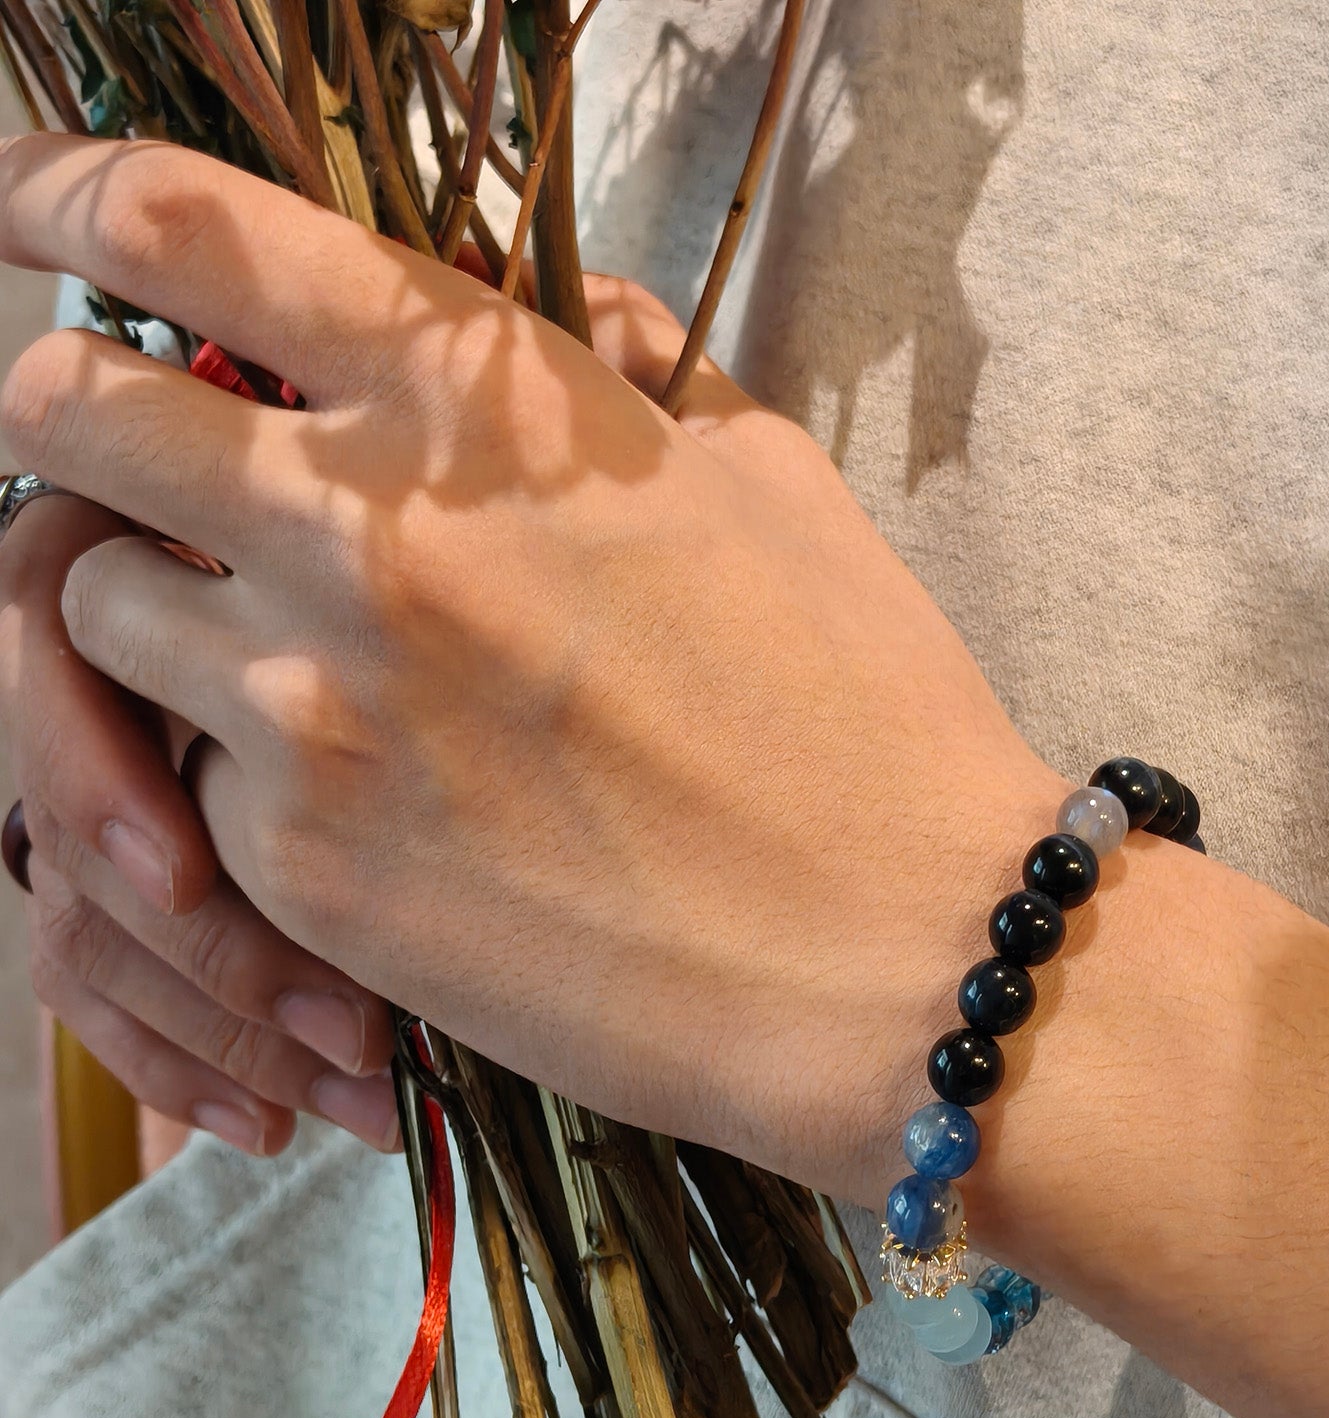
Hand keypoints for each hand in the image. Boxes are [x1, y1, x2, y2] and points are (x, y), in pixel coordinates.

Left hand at [0, 133, 1059, 1205]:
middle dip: (72, 410)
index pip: (189, 227)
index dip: (74, 196)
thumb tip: (553, 294)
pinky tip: (357, 804)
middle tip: (124, 449)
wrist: (895, 962)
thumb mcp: (766, 484)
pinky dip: (233, 774)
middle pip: (69, 408)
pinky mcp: (306, 866)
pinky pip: (184, 777)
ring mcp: (314, 704)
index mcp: (481, 403)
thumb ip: (626, 364)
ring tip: (259, 648)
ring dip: (147, 604)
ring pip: (91, 603)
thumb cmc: (863, 715)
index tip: (37, 207)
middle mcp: (363, 529)